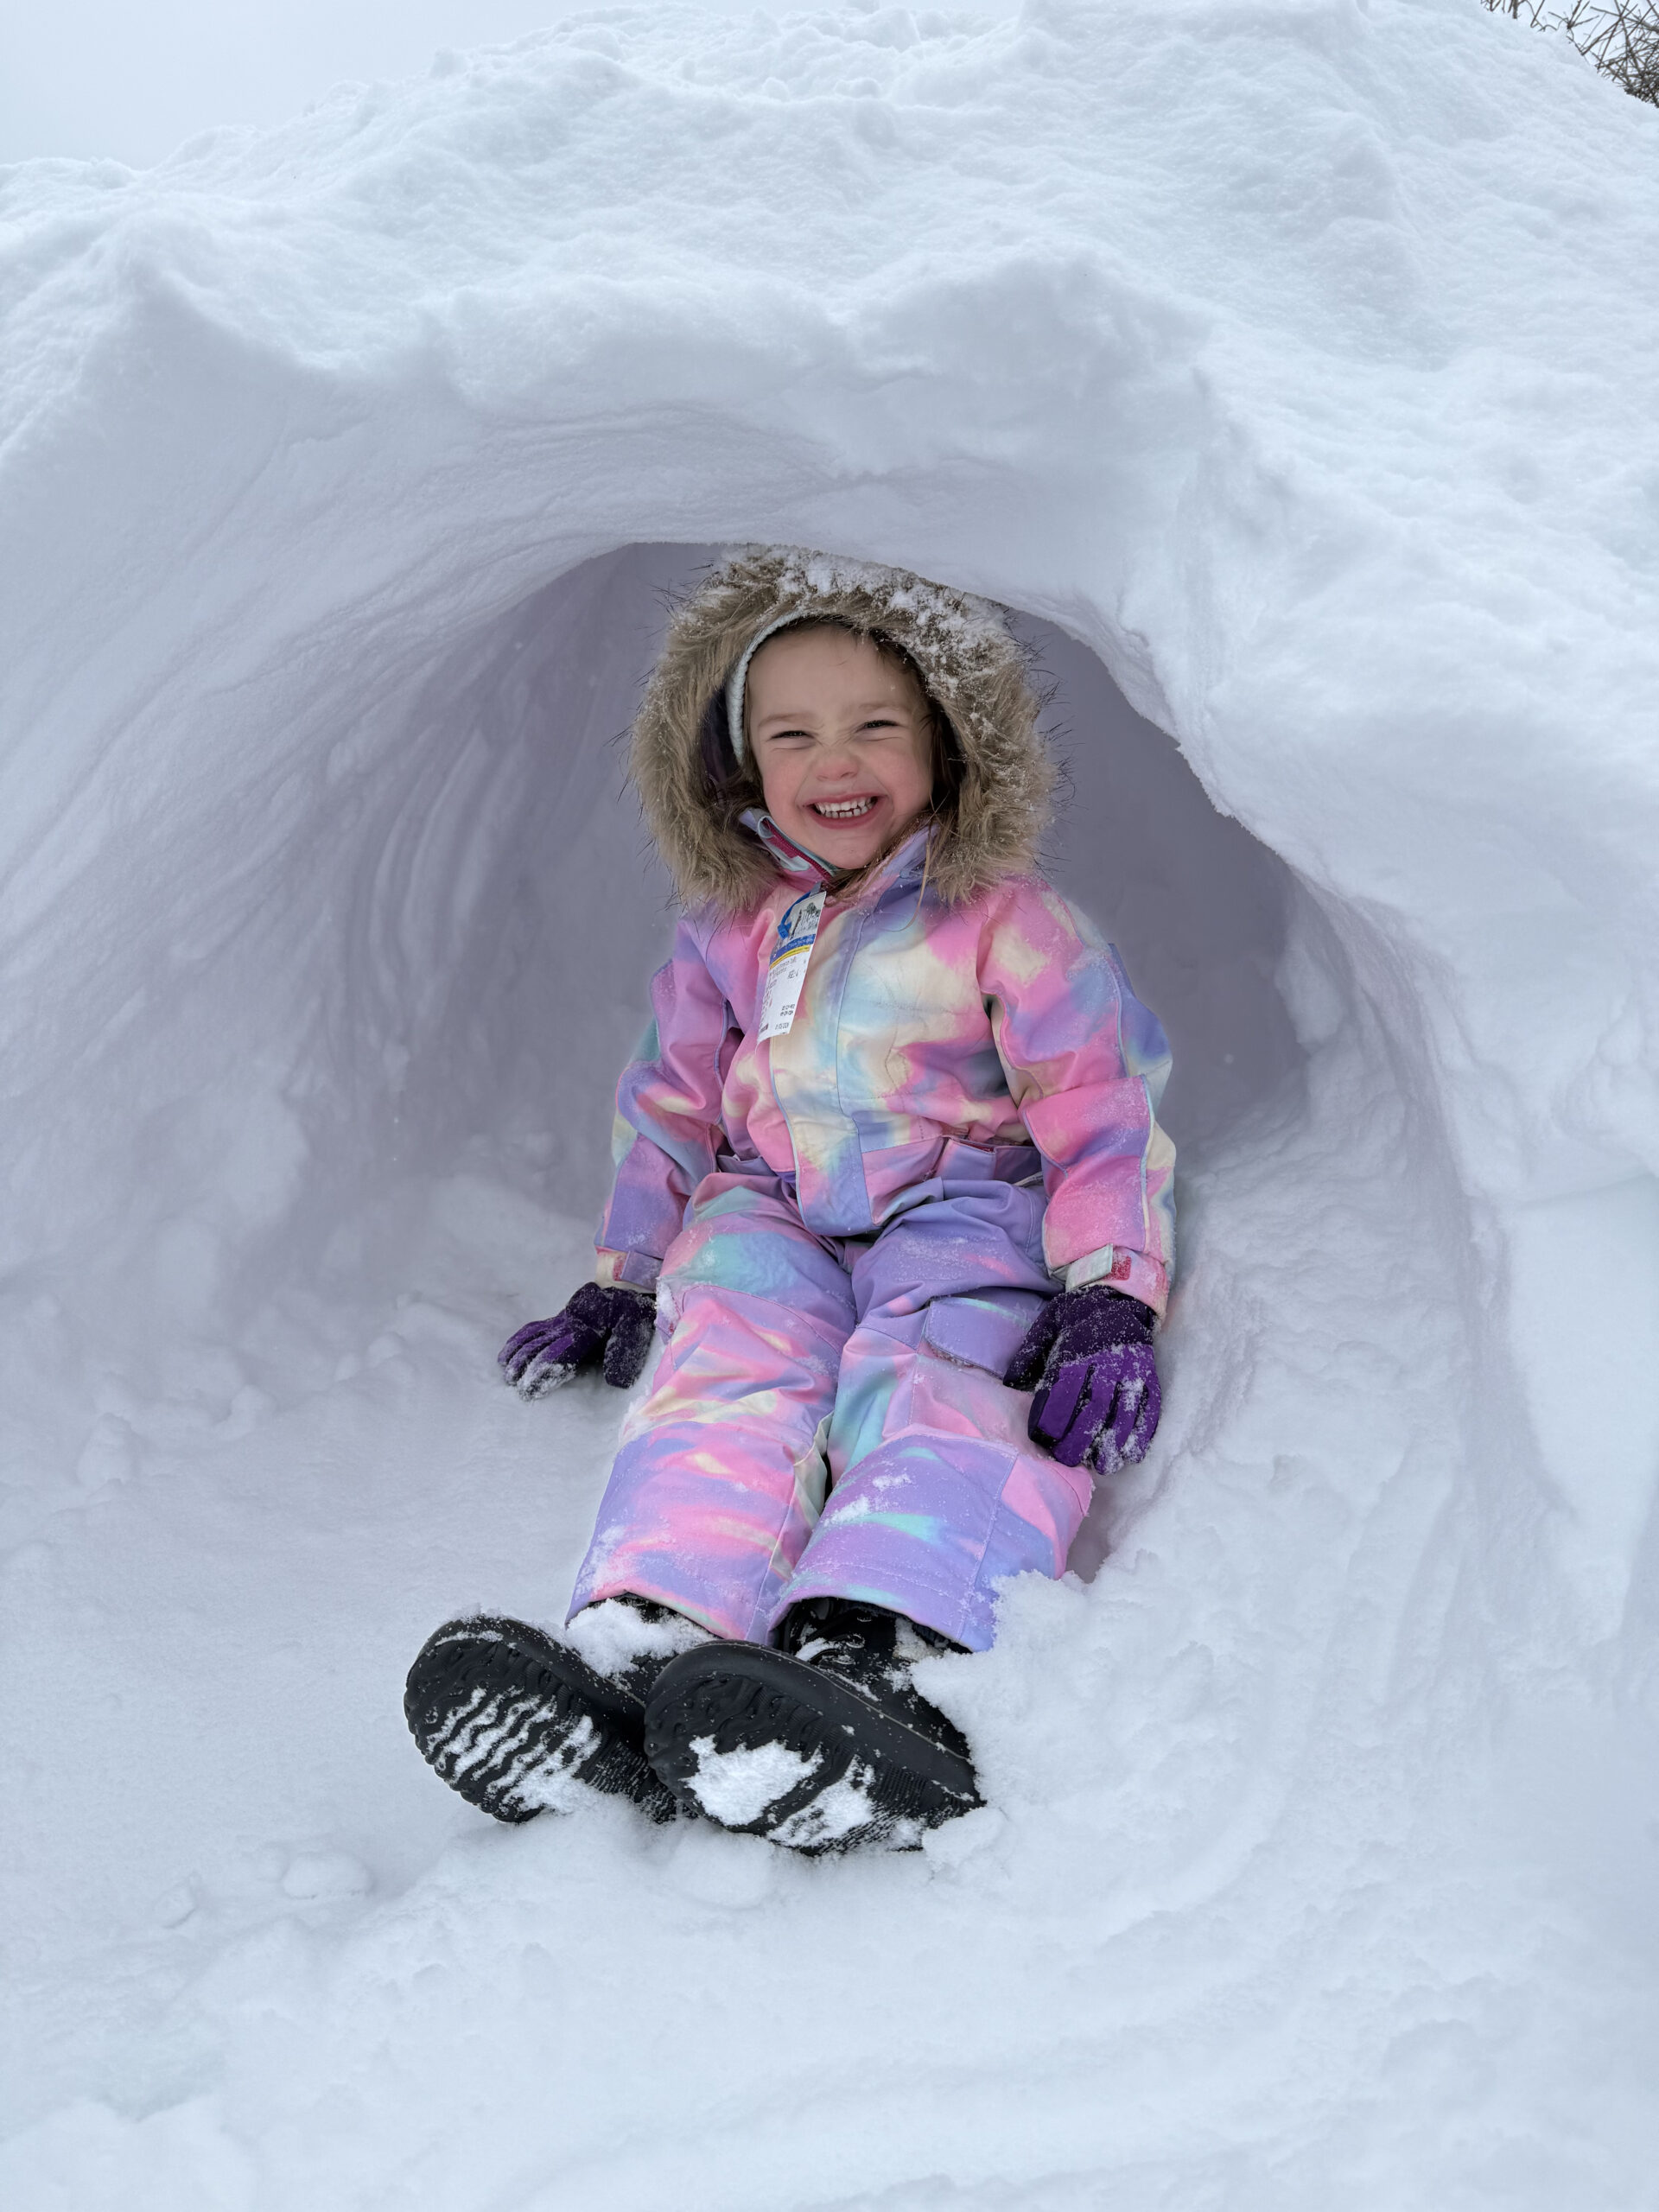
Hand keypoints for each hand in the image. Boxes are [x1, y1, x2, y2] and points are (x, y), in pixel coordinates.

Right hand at [498, 1284, 656, 1399]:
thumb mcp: (635, 1330)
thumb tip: (614, 1381)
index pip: (557, 1354)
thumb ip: (624, 1353)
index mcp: (585, 1331)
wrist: (627, 1287)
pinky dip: (518, 1340)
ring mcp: (561, 1320)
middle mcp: (567, 1325)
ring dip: (517, 1355)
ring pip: (532, 1337)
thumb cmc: (632, 1313)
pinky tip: (508, 1353)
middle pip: (539, 1347)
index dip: (541, 1372)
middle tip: (514, 1387)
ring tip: (505, 1374)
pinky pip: (534, 1328)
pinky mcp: (559, 1318)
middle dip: (524, 1367)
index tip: (529, 1389)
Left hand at [1004, 1284, 1160, 1474]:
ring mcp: (1132, 1370)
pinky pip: (1151, 1408)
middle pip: (1094, 1406)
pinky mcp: (1151, 1376)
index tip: (1043, 1438)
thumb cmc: (1078, 1314)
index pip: (1063, 1388)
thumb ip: (1030, 1353)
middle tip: (1068, 1460)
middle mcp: (1106, 1361)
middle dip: (1080, 1437)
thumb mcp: (1048, 1323)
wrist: (1120, 1294)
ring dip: (1113, 1442)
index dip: (1053, 1416)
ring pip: (1124, 1412)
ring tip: (1101, 1466)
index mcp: (1077, 1348)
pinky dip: (1143, 1433)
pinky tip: (1131, 1454)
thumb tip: (1010, 1384)